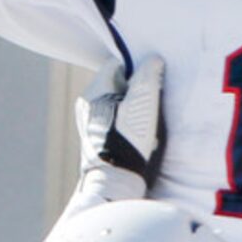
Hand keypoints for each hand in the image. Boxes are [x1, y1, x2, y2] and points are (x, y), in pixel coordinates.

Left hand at [76, 55, 165, 193]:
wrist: (114, 182)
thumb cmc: (126, 140)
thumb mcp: (143, 102)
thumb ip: (149, 75)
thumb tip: (153, 59)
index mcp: (94, 91)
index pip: (118, 64)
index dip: (138, 68)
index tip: (154, 78)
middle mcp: (87, 104)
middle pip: (119, 83)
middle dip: (138, 88)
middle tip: (154, 99)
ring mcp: (90, 122)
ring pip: (118, 101)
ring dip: (135, 106)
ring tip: (148, 120)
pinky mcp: (97, 137)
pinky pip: (116, 119)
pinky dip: (130, 122)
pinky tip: (141, 134)